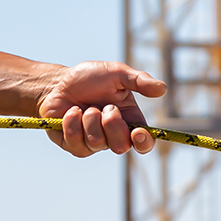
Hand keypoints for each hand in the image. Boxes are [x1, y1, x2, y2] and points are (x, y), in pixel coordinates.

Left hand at [37, 61, 166, 156]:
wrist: (58, 83)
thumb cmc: (89, 78)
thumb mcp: (116, 73)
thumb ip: (139, 80)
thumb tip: (163, 89)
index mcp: (129, 121)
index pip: (143, 143)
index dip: (144, 143)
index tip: (138, 132)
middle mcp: (113, 135)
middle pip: (121, 146)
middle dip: (112, 125)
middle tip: (105, 107)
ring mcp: (92, 143)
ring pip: (97, 143)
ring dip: (89, 120)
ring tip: (84, 107)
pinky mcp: (73, 145)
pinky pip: (76, 142)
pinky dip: (72, 122)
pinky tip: (71, 112)